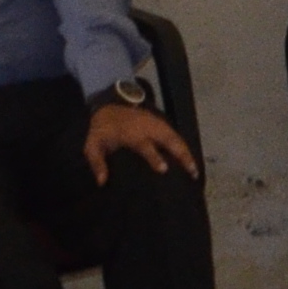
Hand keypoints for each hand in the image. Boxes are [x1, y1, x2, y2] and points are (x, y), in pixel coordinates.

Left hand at [83, 97, 199, 180]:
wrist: (109, 106)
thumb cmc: (102, 130)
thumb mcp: (92, 145)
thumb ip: (97, 162)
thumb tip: (102, 182)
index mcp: (131, 134)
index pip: (145, 146)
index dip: (154, 157)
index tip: (163, 169)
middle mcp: (147, 128)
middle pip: (168, 139)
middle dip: (181, 154)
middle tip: (191, 172)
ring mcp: (156, 123)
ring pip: (175, 137)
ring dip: (186, 152)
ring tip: (194, 170)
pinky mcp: (160, 123)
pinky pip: (175, 134)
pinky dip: (184, 146)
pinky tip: (189, 158)